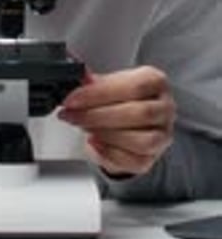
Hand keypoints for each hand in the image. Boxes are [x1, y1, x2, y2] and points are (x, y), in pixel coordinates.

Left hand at [58, 65, 175, 176]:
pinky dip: (110, 153)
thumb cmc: (120, 99)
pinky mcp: (153, 158)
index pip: (133, 87)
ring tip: (84, 127)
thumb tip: (81, 77)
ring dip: (106, 134)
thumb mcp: (108, 84)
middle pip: (138, 114)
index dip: (100, 93)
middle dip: (98, 115)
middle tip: (72, 115)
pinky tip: (94, 142)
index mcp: (156, 82)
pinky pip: (135, 161)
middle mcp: (165, 108)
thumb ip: (95, 82)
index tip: (73, 99)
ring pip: (141, 141)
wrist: (126, 122)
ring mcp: (162, 135)